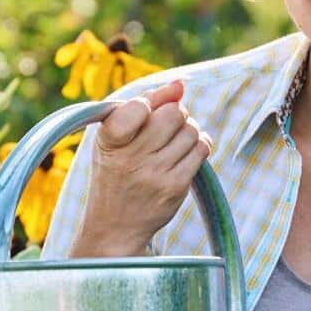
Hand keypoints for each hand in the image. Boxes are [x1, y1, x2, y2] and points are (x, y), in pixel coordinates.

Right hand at [69, 80, 212, 257]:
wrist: (114, 226)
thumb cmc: (116, 172)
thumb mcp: (115, 138)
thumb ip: (144, 103)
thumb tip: (180, 83)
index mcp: (109, 139)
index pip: (139, 105)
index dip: (150, 104)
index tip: (144, 114)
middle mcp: (130, 158)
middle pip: (174, 113)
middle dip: (176, 113)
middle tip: (167, 126)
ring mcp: (154, 174)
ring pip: (191, 131)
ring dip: (188, 130)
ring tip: (174, 142)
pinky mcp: (174, 188)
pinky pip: (201, 150)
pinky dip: (199, 145)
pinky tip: (186, 153)